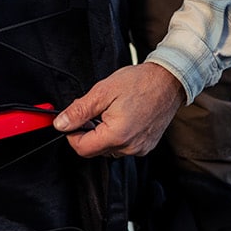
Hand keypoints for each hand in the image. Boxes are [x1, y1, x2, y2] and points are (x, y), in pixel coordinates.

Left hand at [54, 61, 185, 158]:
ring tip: (110, 112)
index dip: (72, 135)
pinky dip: (117, 135)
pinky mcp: (146, 146)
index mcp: (117, 135)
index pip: (82, 149)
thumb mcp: (103, 91)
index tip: (73, 122)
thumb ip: (79, 111)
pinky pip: (123, 146)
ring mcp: (140, 149)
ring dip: (103, 134)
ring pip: (108, 149)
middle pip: (95, 150)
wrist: (169, 81)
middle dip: (88, 132)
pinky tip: (122, 117)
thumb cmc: (140, 82)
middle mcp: (129, 147)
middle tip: (94, 110)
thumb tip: (61, 123)